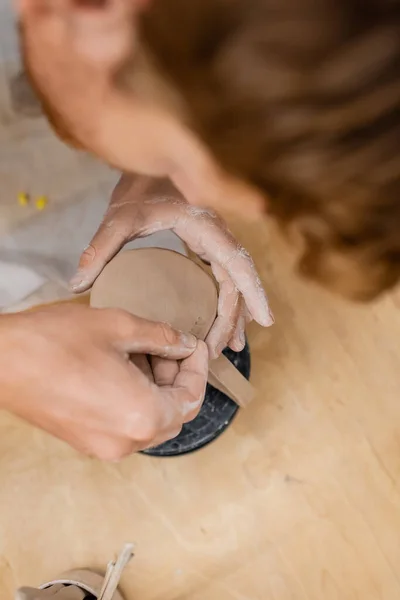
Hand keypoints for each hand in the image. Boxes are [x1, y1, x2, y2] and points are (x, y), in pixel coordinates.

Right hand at [0, 304, 207, 459]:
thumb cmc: (54, 342)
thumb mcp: (118, 326)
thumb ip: (162, 337)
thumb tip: (183, 344)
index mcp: (141, 416)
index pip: (191, 399)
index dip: (197, 368)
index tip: (192, 345)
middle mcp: (126, 441)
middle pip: (173, 414)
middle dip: (176, 378)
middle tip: (167, 346)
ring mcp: (103, 446)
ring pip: (149, 420)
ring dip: (155, 388)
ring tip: (141, 351)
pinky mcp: (85, 441)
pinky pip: (126, 424)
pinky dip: (134, 399)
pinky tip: (121, 367)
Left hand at [71, 175, 273, 358]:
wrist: (145, 162)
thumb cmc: (137, 186)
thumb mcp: (119, 218)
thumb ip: (100, 249)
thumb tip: (76, 285)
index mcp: (206, 227)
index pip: (239, 264)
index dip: (254, 293)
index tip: (266, 321)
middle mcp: (216, 234)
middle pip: (238, 281)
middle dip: (235, 317)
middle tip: (222, 350)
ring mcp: (213, 239)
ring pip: (233, 281)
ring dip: (235, 312)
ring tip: (230, 345)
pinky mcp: (204, 244)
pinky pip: (222, 277)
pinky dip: (225, 300)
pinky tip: (217, 320)